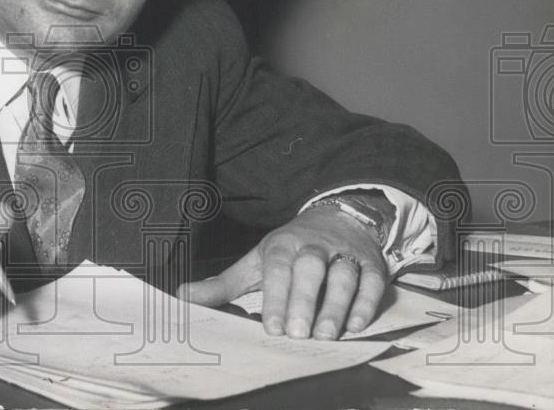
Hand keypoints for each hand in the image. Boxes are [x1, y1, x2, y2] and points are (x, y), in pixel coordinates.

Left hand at [176, 207, 387, 338]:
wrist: (337, 217)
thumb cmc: (289, 249)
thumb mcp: (255, 262)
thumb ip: (223, 284)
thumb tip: (182, 296)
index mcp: (283, 245)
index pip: (278, 268)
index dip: (275, 296)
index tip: (271, 327)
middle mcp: (314, 246)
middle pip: (310, 268)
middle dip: (304, 300)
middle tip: (299, 334)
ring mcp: (344, 254)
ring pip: (343, 275)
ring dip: (336, 305)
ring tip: (327, 335)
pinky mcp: (371, 265)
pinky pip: (371, 282)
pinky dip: (366, 304)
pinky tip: (355, 326)